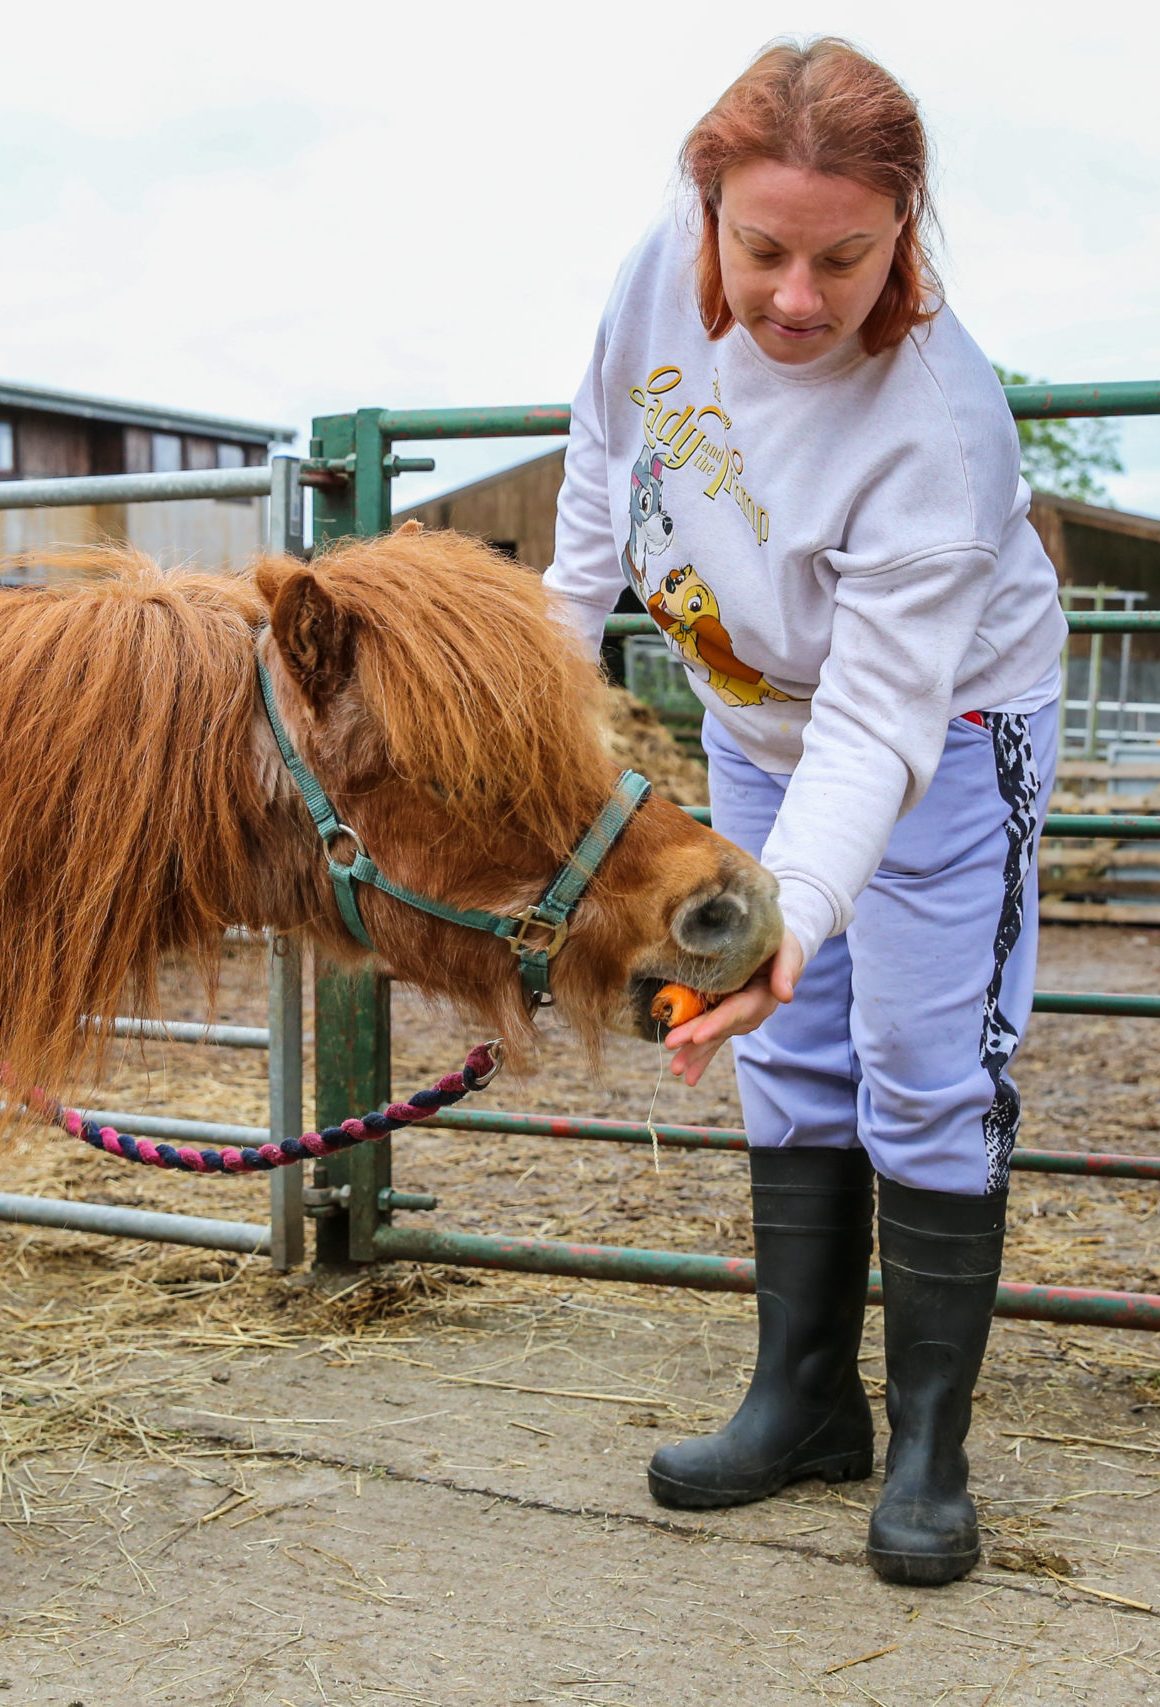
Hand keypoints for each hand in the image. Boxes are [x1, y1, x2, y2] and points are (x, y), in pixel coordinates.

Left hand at [663, 929, 804, 1088]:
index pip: (739, 1011)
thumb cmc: (780, 944)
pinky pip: (711, 1036)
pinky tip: (686, 1073)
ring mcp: (735, 1016)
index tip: (699, 1036)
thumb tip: (785, 995)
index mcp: (762, 997)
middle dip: (697, 1042)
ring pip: (713, 1036)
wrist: (776, 948)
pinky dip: (698, 1054)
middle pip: (721, 1027)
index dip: (719, 1023)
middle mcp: (748, 1012)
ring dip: (694, 1053)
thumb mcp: (788, 949)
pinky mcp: (724, 1015)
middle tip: (672, 1046)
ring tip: (676, 1069)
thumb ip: (787, 969)